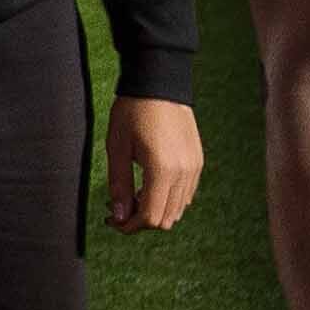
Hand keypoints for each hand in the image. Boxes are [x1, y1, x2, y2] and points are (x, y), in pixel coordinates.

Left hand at [103, 96, 201, 231]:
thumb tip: (119, 217)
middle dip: (140, 221)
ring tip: (133, 195)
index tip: (111, 219)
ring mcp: (194, 167)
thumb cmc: (133, 112)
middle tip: (119, 209)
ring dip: (155, 210)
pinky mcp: (198, 161)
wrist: (159, 83)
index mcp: (162, 170)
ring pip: (178, 210)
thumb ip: (119, 186)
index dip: (129, 226)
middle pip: (165, 219)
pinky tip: (150, 185)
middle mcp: (184, 173)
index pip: (150, 217)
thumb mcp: (117, 148)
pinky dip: (168, 199)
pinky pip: (186, 194)